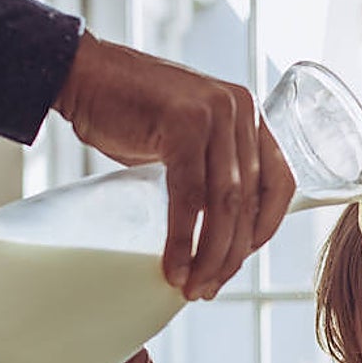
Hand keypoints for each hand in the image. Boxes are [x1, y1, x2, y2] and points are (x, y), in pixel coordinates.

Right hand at [53, 31, 294, 301]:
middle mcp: (239, 109)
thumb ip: (208, 167)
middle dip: (231, 254)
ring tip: (193, 287)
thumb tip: (216, 228)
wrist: (82, 74)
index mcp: (246, 112)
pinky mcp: (183, 125)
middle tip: (208, 288)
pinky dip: (182, 239)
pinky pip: (189, 196)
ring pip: (224, 203)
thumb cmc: (126, 109)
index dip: (266, 227)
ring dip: (210, 255)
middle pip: (249, 199)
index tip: (241, 259)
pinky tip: (174, 266)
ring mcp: (214, 114)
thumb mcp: (183, 135)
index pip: (279, 179)